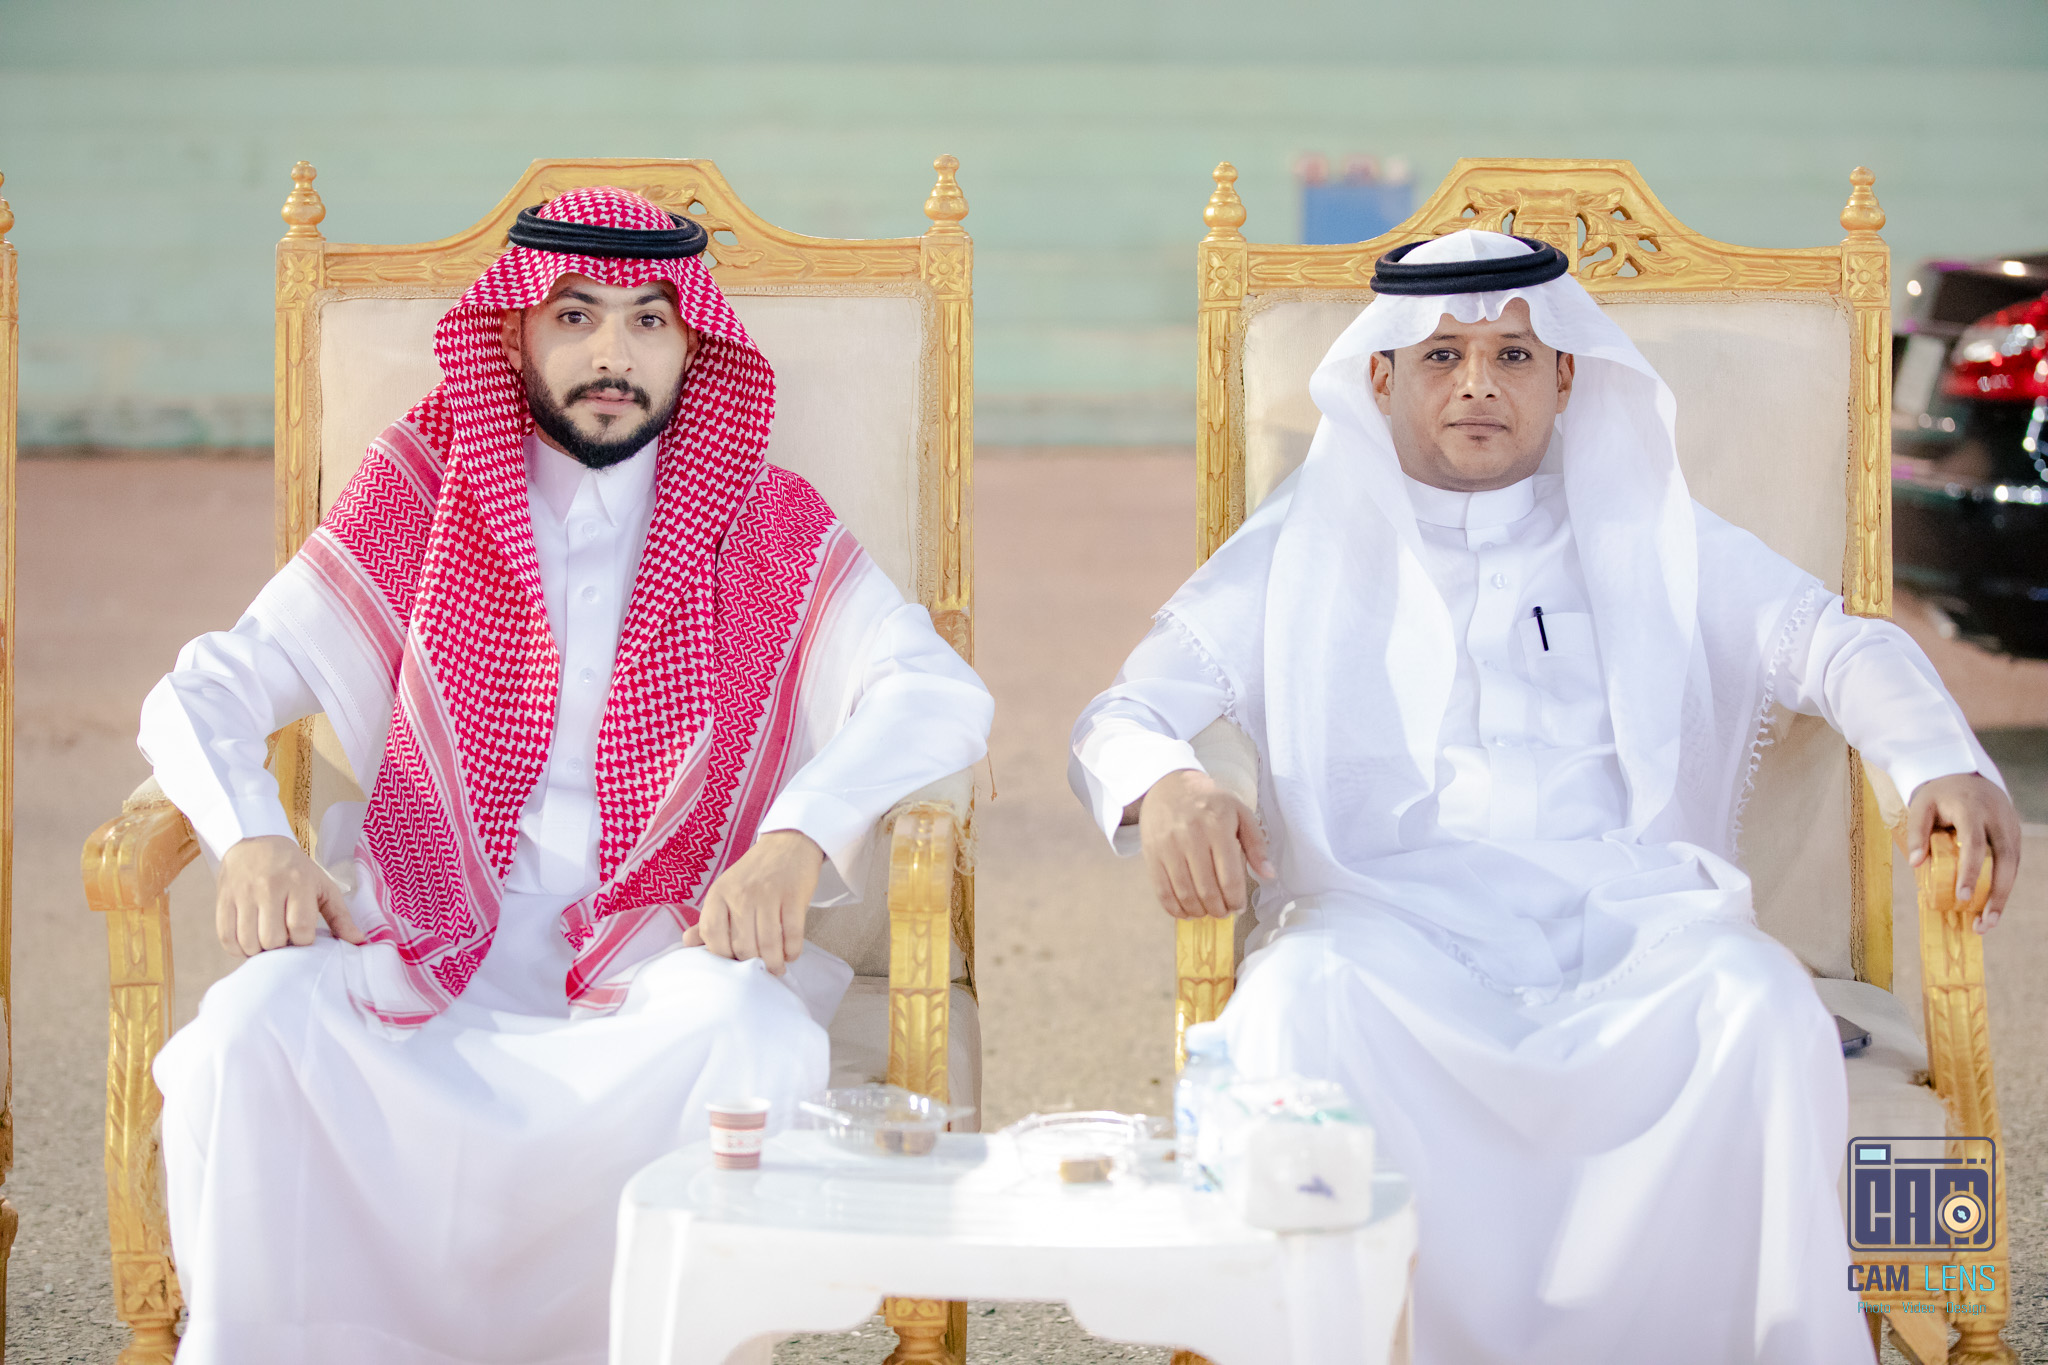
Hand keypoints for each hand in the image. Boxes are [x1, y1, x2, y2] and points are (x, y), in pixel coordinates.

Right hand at [216, 834, 364, 956]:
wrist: (255, 843)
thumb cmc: (295, 870)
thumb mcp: (322, 887)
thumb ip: (340, 916)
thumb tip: (359, 942)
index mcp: (298, 883)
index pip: (300, 930)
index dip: (302, 941)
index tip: (302, 935)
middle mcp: (269, 887)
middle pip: (273, 939)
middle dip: (280, 947)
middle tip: (283, 937)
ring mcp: (243, 893)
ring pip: (248, 941)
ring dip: (259, 949)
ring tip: (266, 939)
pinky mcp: (223, 898)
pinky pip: (226, 938)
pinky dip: (237, 948)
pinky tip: (248, 940)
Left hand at [682, 830, 823, 973]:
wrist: (789, 844)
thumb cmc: (755, 874)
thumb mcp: (726, 890)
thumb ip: (709, 919)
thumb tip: (687, 943)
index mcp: (719, 893)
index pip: (712, 935)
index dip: (722, 956)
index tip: (733, 962)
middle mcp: (741, 893)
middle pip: (743, 945)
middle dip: (752, 963)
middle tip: (758, 968)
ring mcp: (768, 895)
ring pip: (769, 944)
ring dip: (774, 964)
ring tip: (776, 968)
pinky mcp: (793, 896)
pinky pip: (792, 935)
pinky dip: (792, 951)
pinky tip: (789, 954)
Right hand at [1137, 768, 1274, 919]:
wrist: (1168, 785)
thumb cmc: (1208, 801)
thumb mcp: (1240, 812)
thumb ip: (1256, 844)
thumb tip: (1268, 874)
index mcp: (1218, 827)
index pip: (1229, 878)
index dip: (1236, 900)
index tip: (1238, 906)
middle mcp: (1192, 837)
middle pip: (1207, 890)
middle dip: (1219, 909)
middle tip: (1224, 911)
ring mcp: (1168, 847)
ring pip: (1185, 893)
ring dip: (1199, 911)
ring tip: (1207, 911)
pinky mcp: (1152, 854)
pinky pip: (1162, 890)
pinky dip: (1174, 908)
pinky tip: (1185, 911)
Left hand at [1905, 773, 2021, 932]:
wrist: (1966, 774)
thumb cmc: (1940, 794)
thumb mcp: (1921, 805)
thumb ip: (1917, 833)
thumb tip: (1916, 863)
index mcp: (1972, 809)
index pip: (1973, 843)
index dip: (1970, 871)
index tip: (1963, 896)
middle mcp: (1998, 819)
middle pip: (2004, 860)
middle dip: (1997, 894)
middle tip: (1984, 922)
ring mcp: (2011, 827)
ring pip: (2013, 866)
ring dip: (2003, 896)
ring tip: (1987, 923)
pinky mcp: (2014, 835)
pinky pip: (2012, 864)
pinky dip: (2004, 886)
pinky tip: (1992, 906)